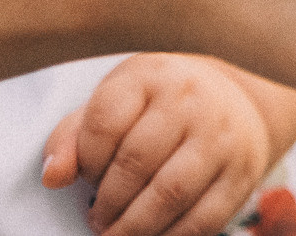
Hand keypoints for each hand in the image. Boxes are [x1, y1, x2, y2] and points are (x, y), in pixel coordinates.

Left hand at [42, 55, 277, 235]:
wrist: (235, 99)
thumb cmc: (159, 104)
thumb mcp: (116, 101)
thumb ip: (74, 136)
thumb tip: (53, 177)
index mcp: (150, 76)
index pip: (104, 122)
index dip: (85, 161)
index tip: (85, 177)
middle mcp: (190, 99)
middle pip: (136, 162)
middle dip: (107, 204)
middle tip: (96, 220)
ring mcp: (221, 136)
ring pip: (170, 194)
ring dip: (133, 228)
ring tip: (117, 234)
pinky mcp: (242, 172)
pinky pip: (203, 219)